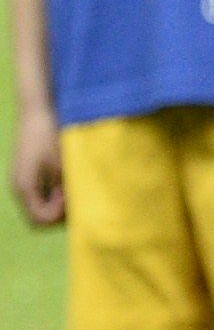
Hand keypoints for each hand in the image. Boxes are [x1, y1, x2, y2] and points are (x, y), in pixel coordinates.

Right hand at [11, 105, 61, 226]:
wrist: (37, 109)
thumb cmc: (48, 134)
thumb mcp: (62, 163)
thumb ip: (66, 187)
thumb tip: (77, 205)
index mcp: (24, 189)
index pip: (40, 220)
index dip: (59, 214)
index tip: (71, 195)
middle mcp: (19, 188)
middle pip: (39, 214)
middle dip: (59, 210)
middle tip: (73, 190)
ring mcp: (22, 179)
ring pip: (41, 202)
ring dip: (57, 199)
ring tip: (70, 181)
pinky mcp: (28, 171)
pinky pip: (40, 190)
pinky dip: (54, 189)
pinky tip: (66, 175)